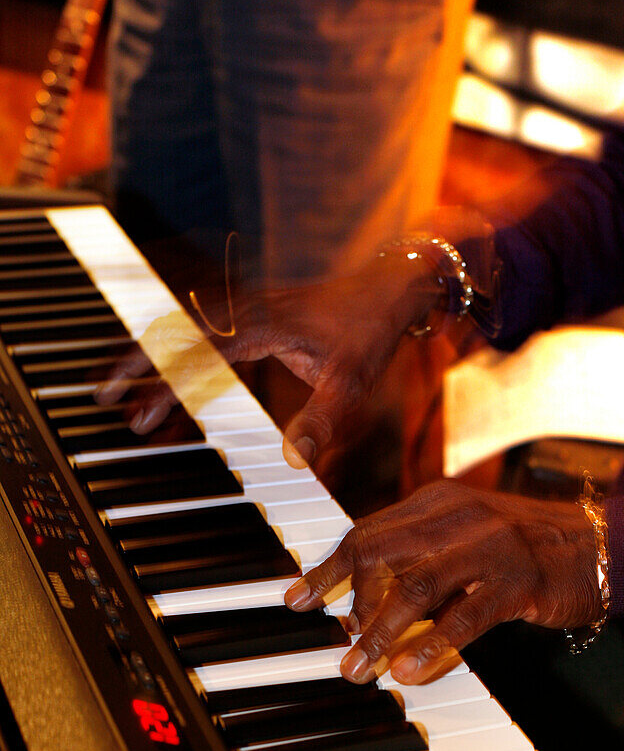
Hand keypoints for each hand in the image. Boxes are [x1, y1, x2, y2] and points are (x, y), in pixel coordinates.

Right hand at [96, 255, 441, 467]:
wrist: (390, 288)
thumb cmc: (369, 331)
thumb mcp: (351, 383)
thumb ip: (321, 422)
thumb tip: (292, 461)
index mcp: (259, 324)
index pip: (195, 351)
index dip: (162, 381)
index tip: (137, 408)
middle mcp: (245, 313)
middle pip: (176, 337)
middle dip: (138, 366)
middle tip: (105, 397)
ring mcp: (248, 314)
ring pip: (187, 337)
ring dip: (157, 365)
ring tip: (128, 402)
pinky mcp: (256, 322)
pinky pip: (210, 343)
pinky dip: (187, 365)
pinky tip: (175, 392)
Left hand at [285, 481, 600, 683]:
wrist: (601, 545)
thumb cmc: (524, 550)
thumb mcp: (463, 540)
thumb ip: (417, 563)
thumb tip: (362, 609)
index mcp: (435, 502)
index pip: (366, 532)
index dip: (328, 568)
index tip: (295, 598)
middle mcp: (455, 515)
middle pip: (379, 551)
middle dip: (344, 599)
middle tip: (334, 644)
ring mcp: (488, 545)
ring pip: (415, 585)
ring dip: (379, 630)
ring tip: (360, 667)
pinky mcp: (517, 580)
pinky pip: (465, 616)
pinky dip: (431, 645)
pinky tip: (410, 670)